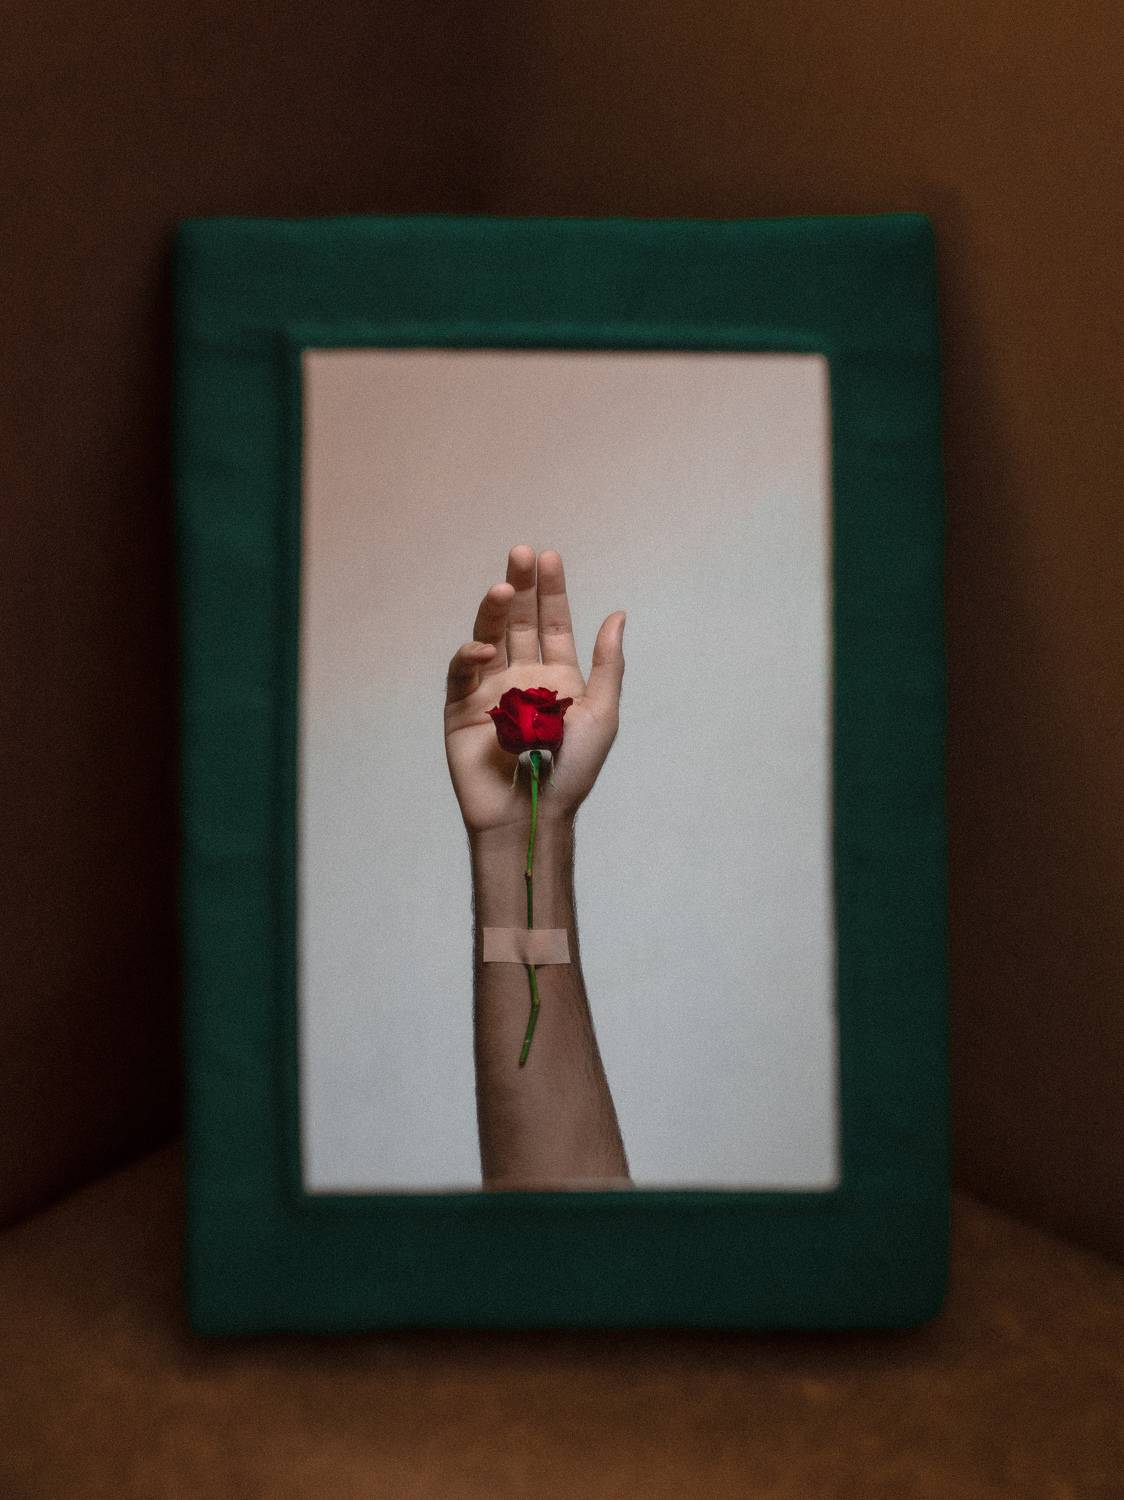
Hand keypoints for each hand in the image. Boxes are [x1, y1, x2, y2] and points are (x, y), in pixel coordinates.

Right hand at [444, 545, 625, 837]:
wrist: (532, 813)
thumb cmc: (571, 771)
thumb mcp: (602, 713)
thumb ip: (608, 664)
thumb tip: (618, 614)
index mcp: (557, 676)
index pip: (552, 622)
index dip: (551, 590)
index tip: (549, 558)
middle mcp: (522, 676)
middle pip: (519, 621)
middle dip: (521, 586)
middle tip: (521, 553)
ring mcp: (489, 689)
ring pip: (490, 637)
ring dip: (495, 611)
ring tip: (504, 588)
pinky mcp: (461, 708)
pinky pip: (463, 672)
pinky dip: (471, 655)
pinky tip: (486, 648)